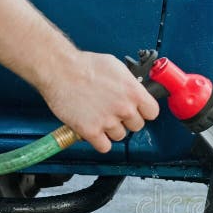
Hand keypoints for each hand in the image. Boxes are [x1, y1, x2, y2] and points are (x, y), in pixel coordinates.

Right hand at [38, 50, 158, 152]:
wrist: (59, 69)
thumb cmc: (84, 65)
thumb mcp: (116, 67)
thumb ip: (129, 84)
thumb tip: (135, 91)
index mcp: (133, 92)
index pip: (152, 113)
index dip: (144, 112)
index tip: (137, 110)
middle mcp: (124, 108)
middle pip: (137, 126)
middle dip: (126, 120)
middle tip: (113, 112)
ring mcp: (108, 121)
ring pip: (119, 136)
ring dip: (111, 130)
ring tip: (99, 117)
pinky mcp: (91, 131)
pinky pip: (104, 147)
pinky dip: (99, 141)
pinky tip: (94, 130)